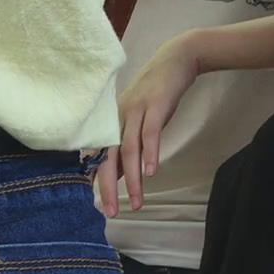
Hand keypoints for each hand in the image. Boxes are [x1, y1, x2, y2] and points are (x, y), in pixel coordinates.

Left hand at [96, 31, 203, 215]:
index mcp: (111, 125)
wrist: (175, 60)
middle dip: (108, 188)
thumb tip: (118, 177)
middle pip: (108, 158)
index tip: (101, 207)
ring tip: (137, 203)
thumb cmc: (155, 96)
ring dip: (133, 180)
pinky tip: (151, 173)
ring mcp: (135, 111)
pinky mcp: (155, 106)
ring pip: (129, 151)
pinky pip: (150, 133)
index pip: (99, 159)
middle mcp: (117, 119)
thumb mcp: (137, 123)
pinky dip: (150, 153)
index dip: (98, 184)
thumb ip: (127, 148)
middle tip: (111, 213)